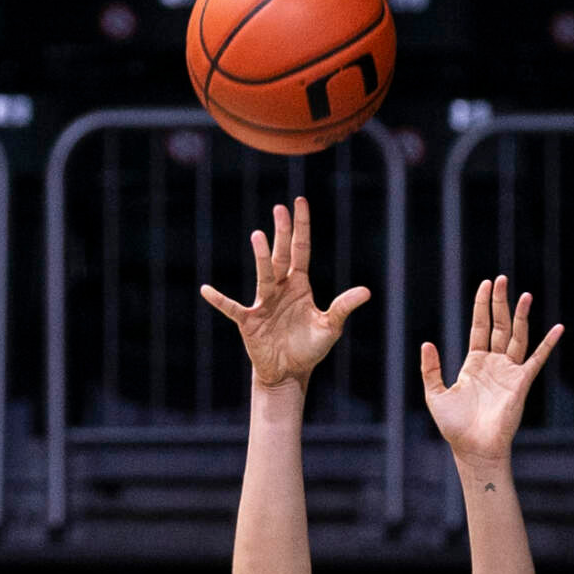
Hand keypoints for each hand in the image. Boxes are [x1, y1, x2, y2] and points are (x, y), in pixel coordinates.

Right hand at [200, 197, 369, 389]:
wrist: (289, 371)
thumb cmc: (309, 347)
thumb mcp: (330, 327)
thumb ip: (343, 307)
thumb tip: (366, 291)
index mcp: (299, 285)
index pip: (300, 250)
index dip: (301, 228)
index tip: (299, 202)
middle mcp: (280, 289)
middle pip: (281, 255)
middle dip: (282, 233)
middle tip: (280, 208)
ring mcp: (263, 303)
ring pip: (264, 275)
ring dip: (262, 257)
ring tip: (259, 236)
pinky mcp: (250, 321)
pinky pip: (233, 308)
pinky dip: (220, 300)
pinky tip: (207, 290)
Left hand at [424, 276, 562, 465]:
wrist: (474, 448)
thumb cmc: (454, 426)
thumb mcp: (435, 394)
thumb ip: (431, 369)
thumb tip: (427, 343)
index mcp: (474, 363)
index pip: (480, 327)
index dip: (482, 306)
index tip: (486, 284)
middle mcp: (494, 364)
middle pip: (499, 326)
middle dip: (500, 302)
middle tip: (502, 280)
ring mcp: (509, 372)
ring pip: (517, 337)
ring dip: (521, 316)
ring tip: (525, 294)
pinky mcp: (521, 383)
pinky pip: (536, 359)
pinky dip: (548, 344)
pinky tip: (558, 328)